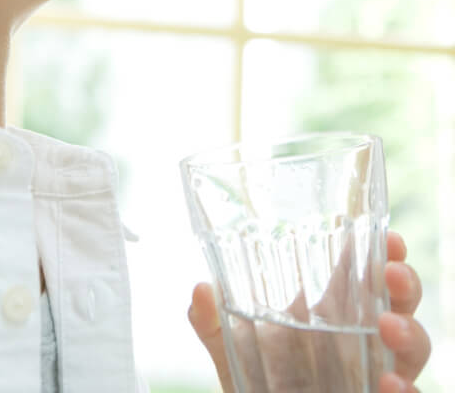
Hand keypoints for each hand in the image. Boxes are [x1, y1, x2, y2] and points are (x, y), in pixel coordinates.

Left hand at [187, 231, 430, 391]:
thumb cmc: (252, 378)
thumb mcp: (227, 345)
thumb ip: (210, 319)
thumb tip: (201, 289)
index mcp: (330, 310)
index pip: (363, 271)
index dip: (381, 251)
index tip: (388, 236)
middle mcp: (358, 338)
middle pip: (398, 302)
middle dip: (404, 283)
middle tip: (392, 271)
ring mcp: (371, 373)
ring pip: (412, 349)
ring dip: (410, 333)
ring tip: (388, 325)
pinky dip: (406, 391)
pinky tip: (391, 383)